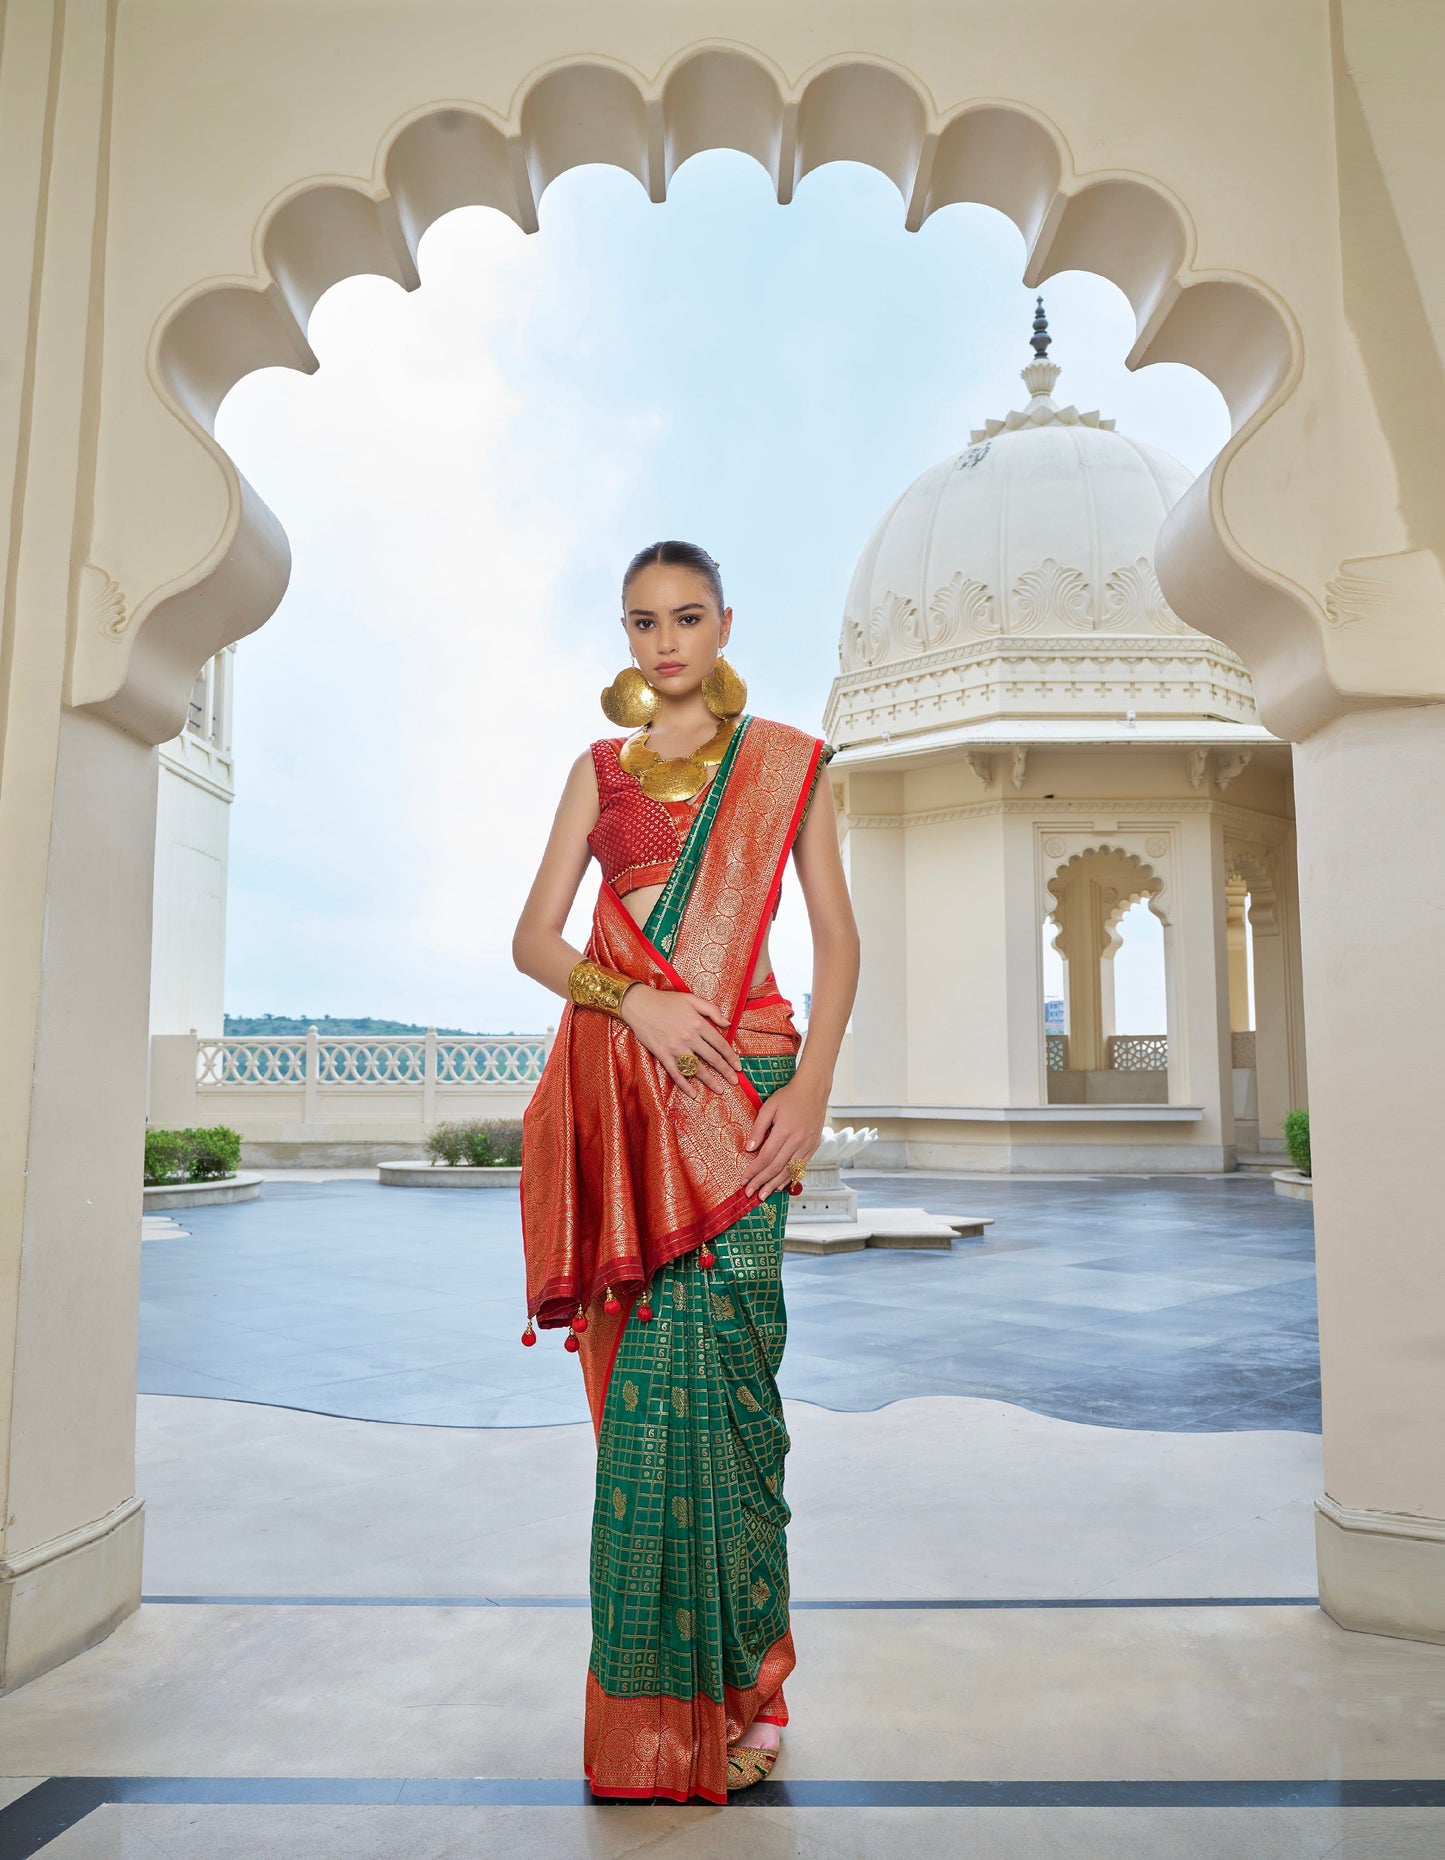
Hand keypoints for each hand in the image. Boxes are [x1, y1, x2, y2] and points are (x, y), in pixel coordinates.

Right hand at [618, 985, 741, 1098]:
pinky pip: (676, 1073)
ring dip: (710, 1081)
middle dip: (726, 1071)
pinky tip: (693, 1094)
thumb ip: (711, 1010)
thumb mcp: (691, 999)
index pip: (720, 1043)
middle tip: (735, 1081)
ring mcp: (675, 1048)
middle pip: (712, 1058)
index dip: (731, 1056)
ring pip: (697, 1069)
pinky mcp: (663, 1054)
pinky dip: (685, 1085)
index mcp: (698, 1023)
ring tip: (720, 1090)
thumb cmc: (665, 1001)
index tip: (738, 1066)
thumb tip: (727, 1023)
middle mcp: (689, 1037)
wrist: (639, 1004)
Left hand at [741, 1075, 827, 1198]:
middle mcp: (797, 1141)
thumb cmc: (788, 1096)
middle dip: (761, 1182)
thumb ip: (758, 1128)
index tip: (743, 1180)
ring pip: (789, 1171)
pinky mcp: (813, 1146)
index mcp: (784, 1131)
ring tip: (763, 1195)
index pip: (765, 1157)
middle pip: (776, 1168)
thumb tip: (749, 1148)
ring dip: (775, 1185)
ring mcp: (807, 1145)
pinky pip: (800, 1167)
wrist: (813, 1090)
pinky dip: (789, 1177)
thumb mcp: (768, 1107)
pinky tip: (780, 1185)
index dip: (753, 1171)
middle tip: (749, 1193)